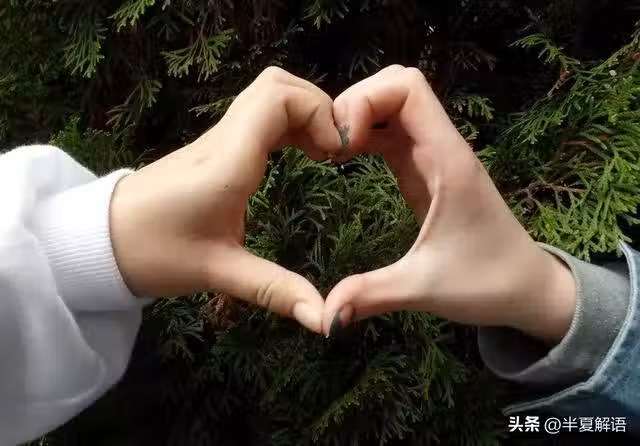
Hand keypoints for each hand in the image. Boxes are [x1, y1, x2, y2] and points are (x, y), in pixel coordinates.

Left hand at [109, 67, 341, 333]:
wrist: (101, 241)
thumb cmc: (154, 253)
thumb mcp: (220, 273)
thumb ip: (276, 292)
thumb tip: (326, 320)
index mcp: (228, 163)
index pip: (278, 99)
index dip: (318, 112)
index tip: (336, 153)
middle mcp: (224, 139)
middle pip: (276, 84)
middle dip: (317, 106)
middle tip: (336, 150)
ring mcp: (216, 139)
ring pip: (266, 95)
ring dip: (302, 113)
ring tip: (324, 153)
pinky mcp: (213, 148)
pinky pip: (257, 115)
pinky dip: (286, 123)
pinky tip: (300, 154)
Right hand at [323, 65, 576, 342]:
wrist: (529, 289)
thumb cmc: (487, 283)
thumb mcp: (424, 288)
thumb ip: (372, 294)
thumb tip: (323, 317)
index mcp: (447, 160)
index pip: (408, 88)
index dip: (366, 99)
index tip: (342, 143)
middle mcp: (443, 148)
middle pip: (397, 85)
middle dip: (357, 102)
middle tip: (329, 144)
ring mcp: (435, 157)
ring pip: (394, 105)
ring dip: (359, 115)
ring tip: (330, 151)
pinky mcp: (427, 172)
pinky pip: (393, 133)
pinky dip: (365, 133)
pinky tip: (344, 159)